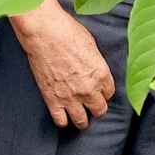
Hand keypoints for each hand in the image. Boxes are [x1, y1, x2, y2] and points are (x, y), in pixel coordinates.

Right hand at [11, 0, 113, 129]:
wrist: (45, 34)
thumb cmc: (67, 32)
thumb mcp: (91, 45)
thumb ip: (95, 63)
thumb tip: (93, 70)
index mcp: (101, 74)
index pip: (109, 93)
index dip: (104, 93)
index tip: (100, 92)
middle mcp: (89, 89)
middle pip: (100, 110)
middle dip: (97, 108)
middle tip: (93, 106)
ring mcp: (70, 97)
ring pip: (81, 121)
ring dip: (82, 120)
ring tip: (80, 117)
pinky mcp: (53, 100)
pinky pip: (61, 121)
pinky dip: (63, 120)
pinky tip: (63, 116)